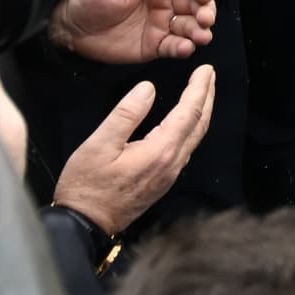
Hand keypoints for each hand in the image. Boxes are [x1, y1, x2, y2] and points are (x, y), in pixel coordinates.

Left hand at [52, 0, 217, 61]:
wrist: (70, 28)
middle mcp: (164, 1)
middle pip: (195, 3)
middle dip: (205, 10)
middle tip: (205, 20)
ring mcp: (161, 24)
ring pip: (189, 26)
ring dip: (199, 31)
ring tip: (200, 37)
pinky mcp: (154, 45)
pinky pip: (174, 46)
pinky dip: (183, 48)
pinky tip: (185, 48)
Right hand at [53, 68, 215, 243]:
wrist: (85, 225)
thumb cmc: (87, 185)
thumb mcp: (99, 144)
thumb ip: (126, 114)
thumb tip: (148, 89)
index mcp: (160, 151)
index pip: (189, 112)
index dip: (199, 88)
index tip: (206, 69)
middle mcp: (172, 164)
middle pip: (199, 124)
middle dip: (207, 97)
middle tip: (209, 75)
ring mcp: (169, 175)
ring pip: (195, 138)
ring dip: (201, 112)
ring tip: (201, 94)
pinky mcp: (163, 182)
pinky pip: (185, 149)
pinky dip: (191, 128)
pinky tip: (185, 123)